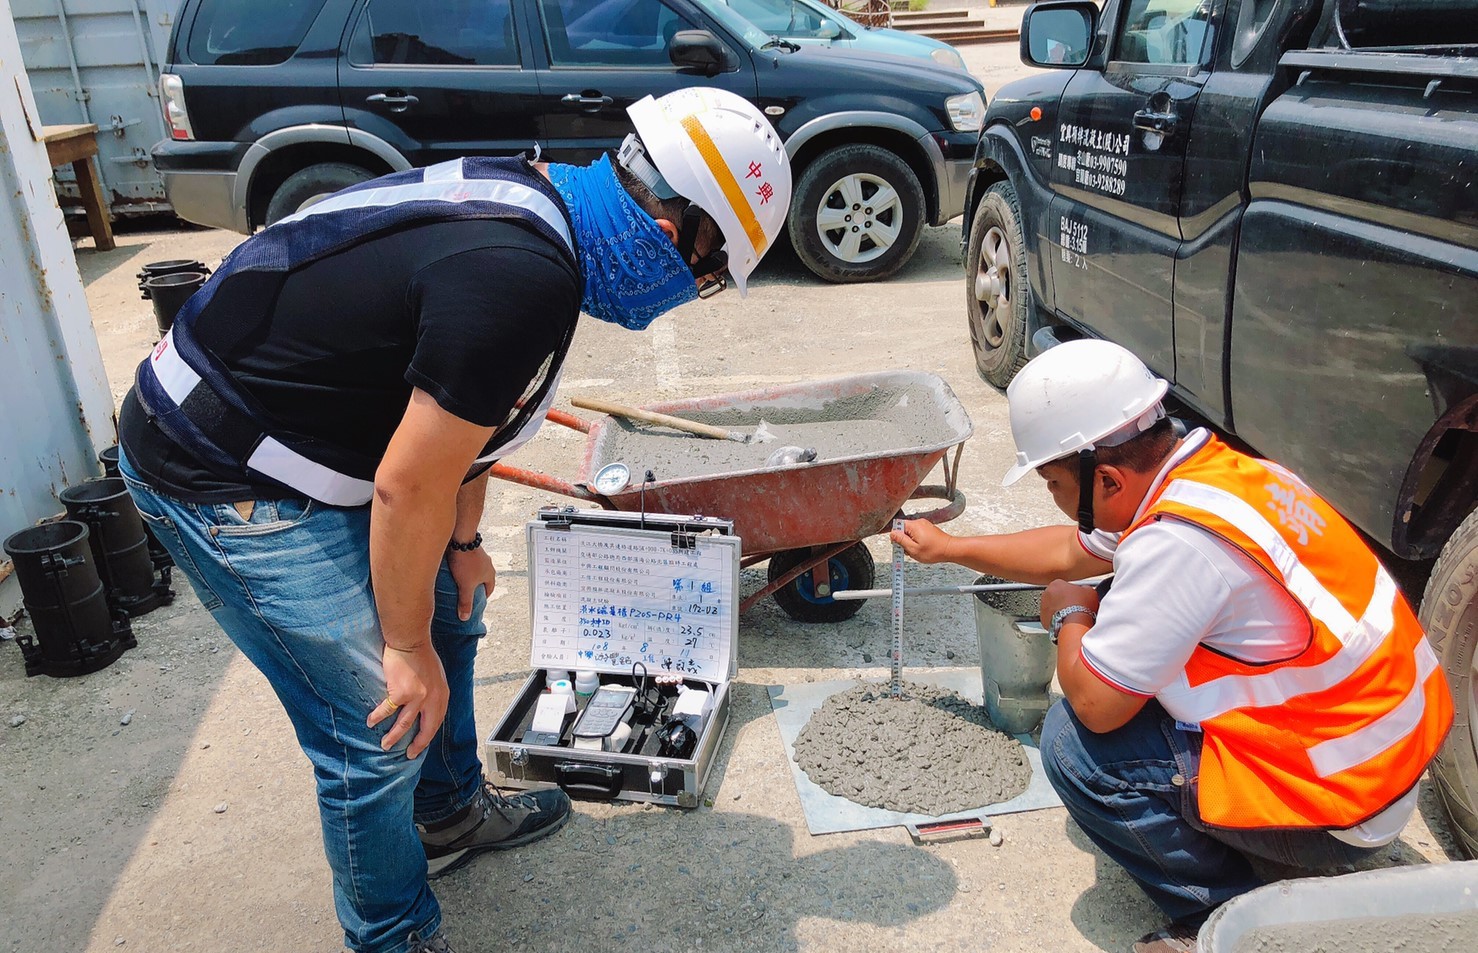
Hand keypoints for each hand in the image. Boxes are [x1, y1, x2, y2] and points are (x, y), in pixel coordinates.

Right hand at [368, 641, 448, 758]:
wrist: (410, 641)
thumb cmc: (421, 654)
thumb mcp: (436, 676)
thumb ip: (433, 692)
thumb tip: (426, 706)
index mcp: (441, 695)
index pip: (437, 721)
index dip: (428, 735)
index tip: (421, 744)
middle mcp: (432, 699)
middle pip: (425, 729)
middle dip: (417, 744)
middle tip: (409, 754)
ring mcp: (417, 698)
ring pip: (404, 725)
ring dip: (393, 737)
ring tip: (385, 745)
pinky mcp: (400, 694)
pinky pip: (387, 710)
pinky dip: (377, 717)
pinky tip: (371, 722)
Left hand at [447, 546, 495, 621]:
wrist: (460, 538)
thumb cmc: (465, 562)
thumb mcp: (465, 586)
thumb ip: (465, 602)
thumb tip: (465, 618)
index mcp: (490, 575)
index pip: (489, 590)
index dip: (482, 597)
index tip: (474, 602)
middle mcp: (487, 565)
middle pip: (482, 580)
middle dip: (474, 586)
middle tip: (465, 592)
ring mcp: (480, 556)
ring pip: (475, 570)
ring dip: (469, 576)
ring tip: (457, 580)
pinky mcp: (470, 549)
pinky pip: (468, 562)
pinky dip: (463, 567)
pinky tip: (454, 568)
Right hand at [890, 519, 956, 563]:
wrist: (949, 549)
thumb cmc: (934, 551)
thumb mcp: (913, 549)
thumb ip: (901, 540)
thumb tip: (892, 534)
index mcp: (914, 526)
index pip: (897, 526)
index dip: (896, 537)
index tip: (899, 545)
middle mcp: (919, 522)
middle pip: (903, 529)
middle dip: (904, 540)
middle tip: (909, 550)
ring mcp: (924, 525)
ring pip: (910, 532)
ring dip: (910, 542)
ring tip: (917, 550)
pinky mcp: (928, 528)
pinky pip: (917, 533)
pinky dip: (917, 541)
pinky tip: (922, 548)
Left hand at [1039, 579, 1100, 629]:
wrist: (1074, 624)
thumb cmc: (1081, 606)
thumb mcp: (1089, 591)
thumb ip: (1084, 587)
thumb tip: (1084, 589)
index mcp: (1056, 584)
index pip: (1064, 585)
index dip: (1072, 591)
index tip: (1077, 596)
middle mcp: (1046, 593)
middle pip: (1056, 595)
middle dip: (1063, 600)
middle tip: (1074, 606)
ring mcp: (1043, 606)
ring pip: (1052, 606)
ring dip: (1059, 609)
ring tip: (1071, 615)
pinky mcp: (1043, 618)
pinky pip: (1050, 617)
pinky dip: (1057, 619)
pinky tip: (1066, 621)